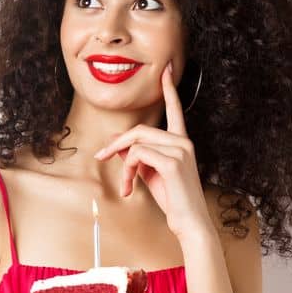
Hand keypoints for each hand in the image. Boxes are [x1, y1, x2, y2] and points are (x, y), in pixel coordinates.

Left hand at [92, 61, 213, 238]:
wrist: (189, 222)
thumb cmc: (173, 200)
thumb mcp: (151, 173)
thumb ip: (138, 156)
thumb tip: (117, 144)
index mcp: (181, 142)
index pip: (175, 110)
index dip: (169, 89)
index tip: (167, 70)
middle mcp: (183, 141)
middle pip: (140, 129)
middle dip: (116, 143)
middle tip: (102, 157)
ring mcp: (180, 150)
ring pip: (136, 142)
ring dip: (122, 163)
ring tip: (125, 185)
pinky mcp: (172, 162)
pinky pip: (137, 155)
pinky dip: (127, 171)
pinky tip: (131, 187)